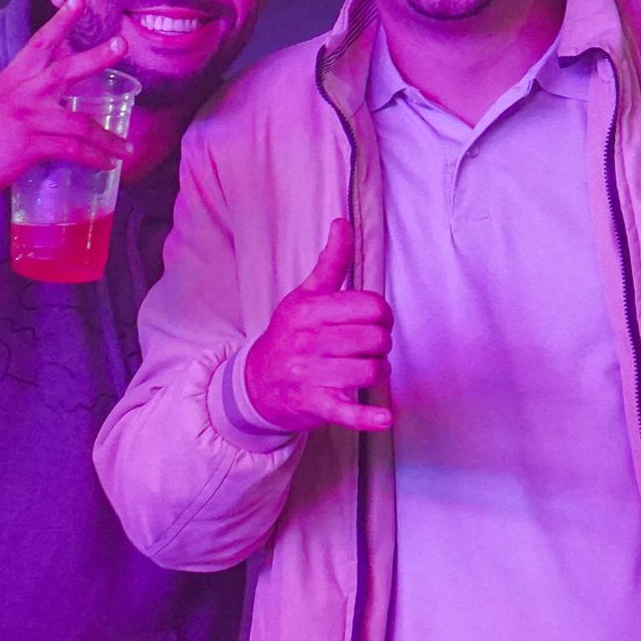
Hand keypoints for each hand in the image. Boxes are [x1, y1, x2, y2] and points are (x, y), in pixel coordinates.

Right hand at [0, 0, 131, 211]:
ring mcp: (25, 119)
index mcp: (8, 81)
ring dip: (108, 137)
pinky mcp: (28, 146)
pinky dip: (95, 158)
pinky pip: (73, 150)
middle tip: (123, 43)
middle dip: (98, 56)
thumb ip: (18, 102)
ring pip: (80, 122)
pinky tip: (108, 165)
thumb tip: (44, 110)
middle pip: (65, 69)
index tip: (79, 0)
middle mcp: (19, 94)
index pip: (38, 43)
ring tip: (126, 147)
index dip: (60, 21)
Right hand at [244, 219, 393, 432]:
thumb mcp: (305, 296)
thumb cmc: (289, 335)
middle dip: (381, 343)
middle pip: (374, 339)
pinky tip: (384, 417)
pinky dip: (367, 417)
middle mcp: (308, 341)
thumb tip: (342, 223)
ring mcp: (310, 374)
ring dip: (378, 371)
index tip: (375, 320)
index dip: (382, 314)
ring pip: (369, 370)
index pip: (370, 306)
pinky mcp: (315, 405)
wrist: (256, 383)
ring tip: (367, 368)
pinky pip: (346, 411)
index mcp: (309, 311)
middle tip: (369, 346)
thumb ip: (331, 262)